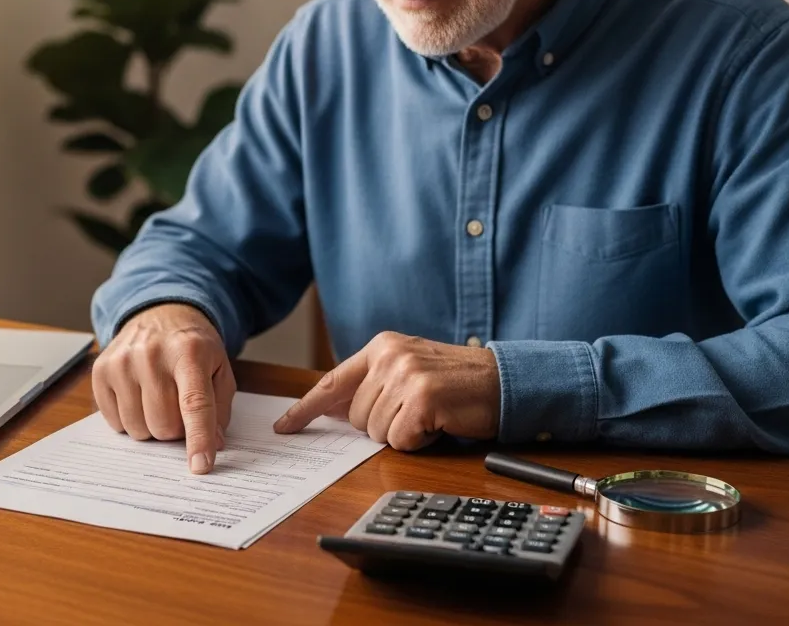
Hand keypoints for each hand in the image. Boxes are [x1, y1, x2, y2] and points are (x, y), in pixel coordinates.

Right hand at [92, 303, 235, 473]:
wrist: (160, 313)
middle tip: (179, 410)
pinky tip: (138, 396)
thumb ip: (219, 407)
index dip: (198, 438)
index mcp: (190, 353)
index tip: (200, 466)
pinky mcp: (101, 371)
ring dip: (152, 427)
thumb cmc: (192, 347)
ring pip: (138, 429)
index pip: (194, 404)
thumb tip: (214, 444)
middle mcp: (152, 355)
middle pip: (163, 425)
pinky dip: (130, 420)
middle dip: (176, 430)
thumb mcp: (219, 369)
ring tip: (158, 400)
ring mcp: (122, 362)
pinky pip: (115, 422)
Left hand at [272, 332, 499, 449]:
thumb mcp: (409, 369)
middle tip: (416, 413)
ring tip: (429, 416)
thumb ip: (373, 384)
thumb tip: (334, 410)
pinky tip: (438, 425)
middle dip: (383, 426)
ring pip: (376, 432)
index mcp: (382, 346)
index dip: (305, 408)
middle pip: (356, 417)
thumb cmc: (456, 382)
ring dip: (403, 434)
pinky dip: (420, 442)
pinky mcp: (423, 399)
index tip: (284, 427)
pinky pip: (400, 440)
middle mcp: (390, 356)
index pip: (332, 381)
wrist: (504, 380)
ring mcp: (406, 376)